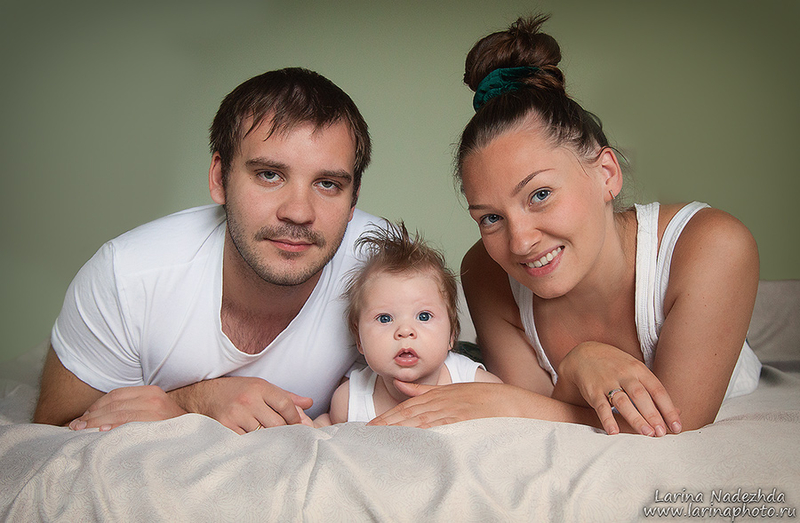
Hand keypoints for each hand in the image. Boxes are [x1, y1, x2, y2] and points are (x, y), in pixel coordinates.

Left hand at [68, 385, 186, 430]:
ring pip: (118, 413)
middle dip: (91, 415)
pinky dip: (112, 427)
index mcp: (151, 391)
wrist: (197, 437)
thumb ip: (134, 409)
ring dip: (96, 422)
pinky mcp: (157, 423)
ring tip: (81, 431)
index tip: (83, 418)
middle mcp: (154, 397)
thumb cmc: (170, 427)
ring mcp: (157, 410)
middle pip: (114, 403)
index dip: (96, 406)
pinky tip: (101, 432)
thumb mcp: (154, 412)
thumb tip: (101, 418)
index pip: (116, 395)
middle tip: (74, 427)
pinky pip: (129, 423)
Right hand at [169, 376, 312, 433]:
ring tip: (275, 446)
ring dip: (271, 442)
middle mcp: (248, 400)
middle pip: (277, 423)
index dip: (296, 418)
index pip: (286, 404)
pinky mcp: (225, 428)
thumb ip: (285, 396)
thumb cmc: (236, 391)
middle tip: (291, 441)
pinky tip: (257, 447)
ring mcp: (236, 415)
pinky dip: (254, 446)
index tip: (299, 427)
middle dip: (286, 433)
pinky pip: (246, 442)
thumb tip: (309, 403)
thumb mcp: (260, 387)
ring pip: (263, 435)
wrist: (202, 395)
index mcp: (259, 387)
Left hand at [367, 381, 519, 427]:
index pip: (407, 408)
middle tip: (368, 434)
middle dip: (387, 424)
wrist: (511, 402)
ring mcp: (452, 411)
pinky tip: (413, 438)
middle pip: (409, 414)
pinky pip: (441, 427)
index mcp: (437, 395)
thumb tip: (400, 386)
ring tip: (382, 438)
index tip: (370, 427)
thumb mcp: (451, 390)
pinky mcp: (463, 420)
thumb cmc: (483, 399)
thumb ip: (424, 390)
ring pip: (421, 421)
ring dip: (400, 429)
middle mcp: (441, 402)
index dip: (387, 417)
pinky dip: (426, 432)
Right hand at [555, 342, 681, 435]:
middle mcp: (624, 374)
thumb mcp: (636, 371)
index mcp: (639, 370)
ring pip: (622, 401)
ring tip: (646, 433)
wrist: (584, 354)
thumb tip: (678, 412)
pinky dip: (607, 419)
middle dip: (653, 415)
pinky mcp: (593, 391)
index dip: (668, 409)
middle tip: (662, 433)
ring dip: (635, 418)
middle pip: (641, 395)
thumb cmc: (616, 366)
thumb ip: (654, 391)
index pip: (657, 390)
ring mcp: (607, 382)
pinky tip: (613, 432)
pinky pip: (600, 406)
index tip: (676, 426)